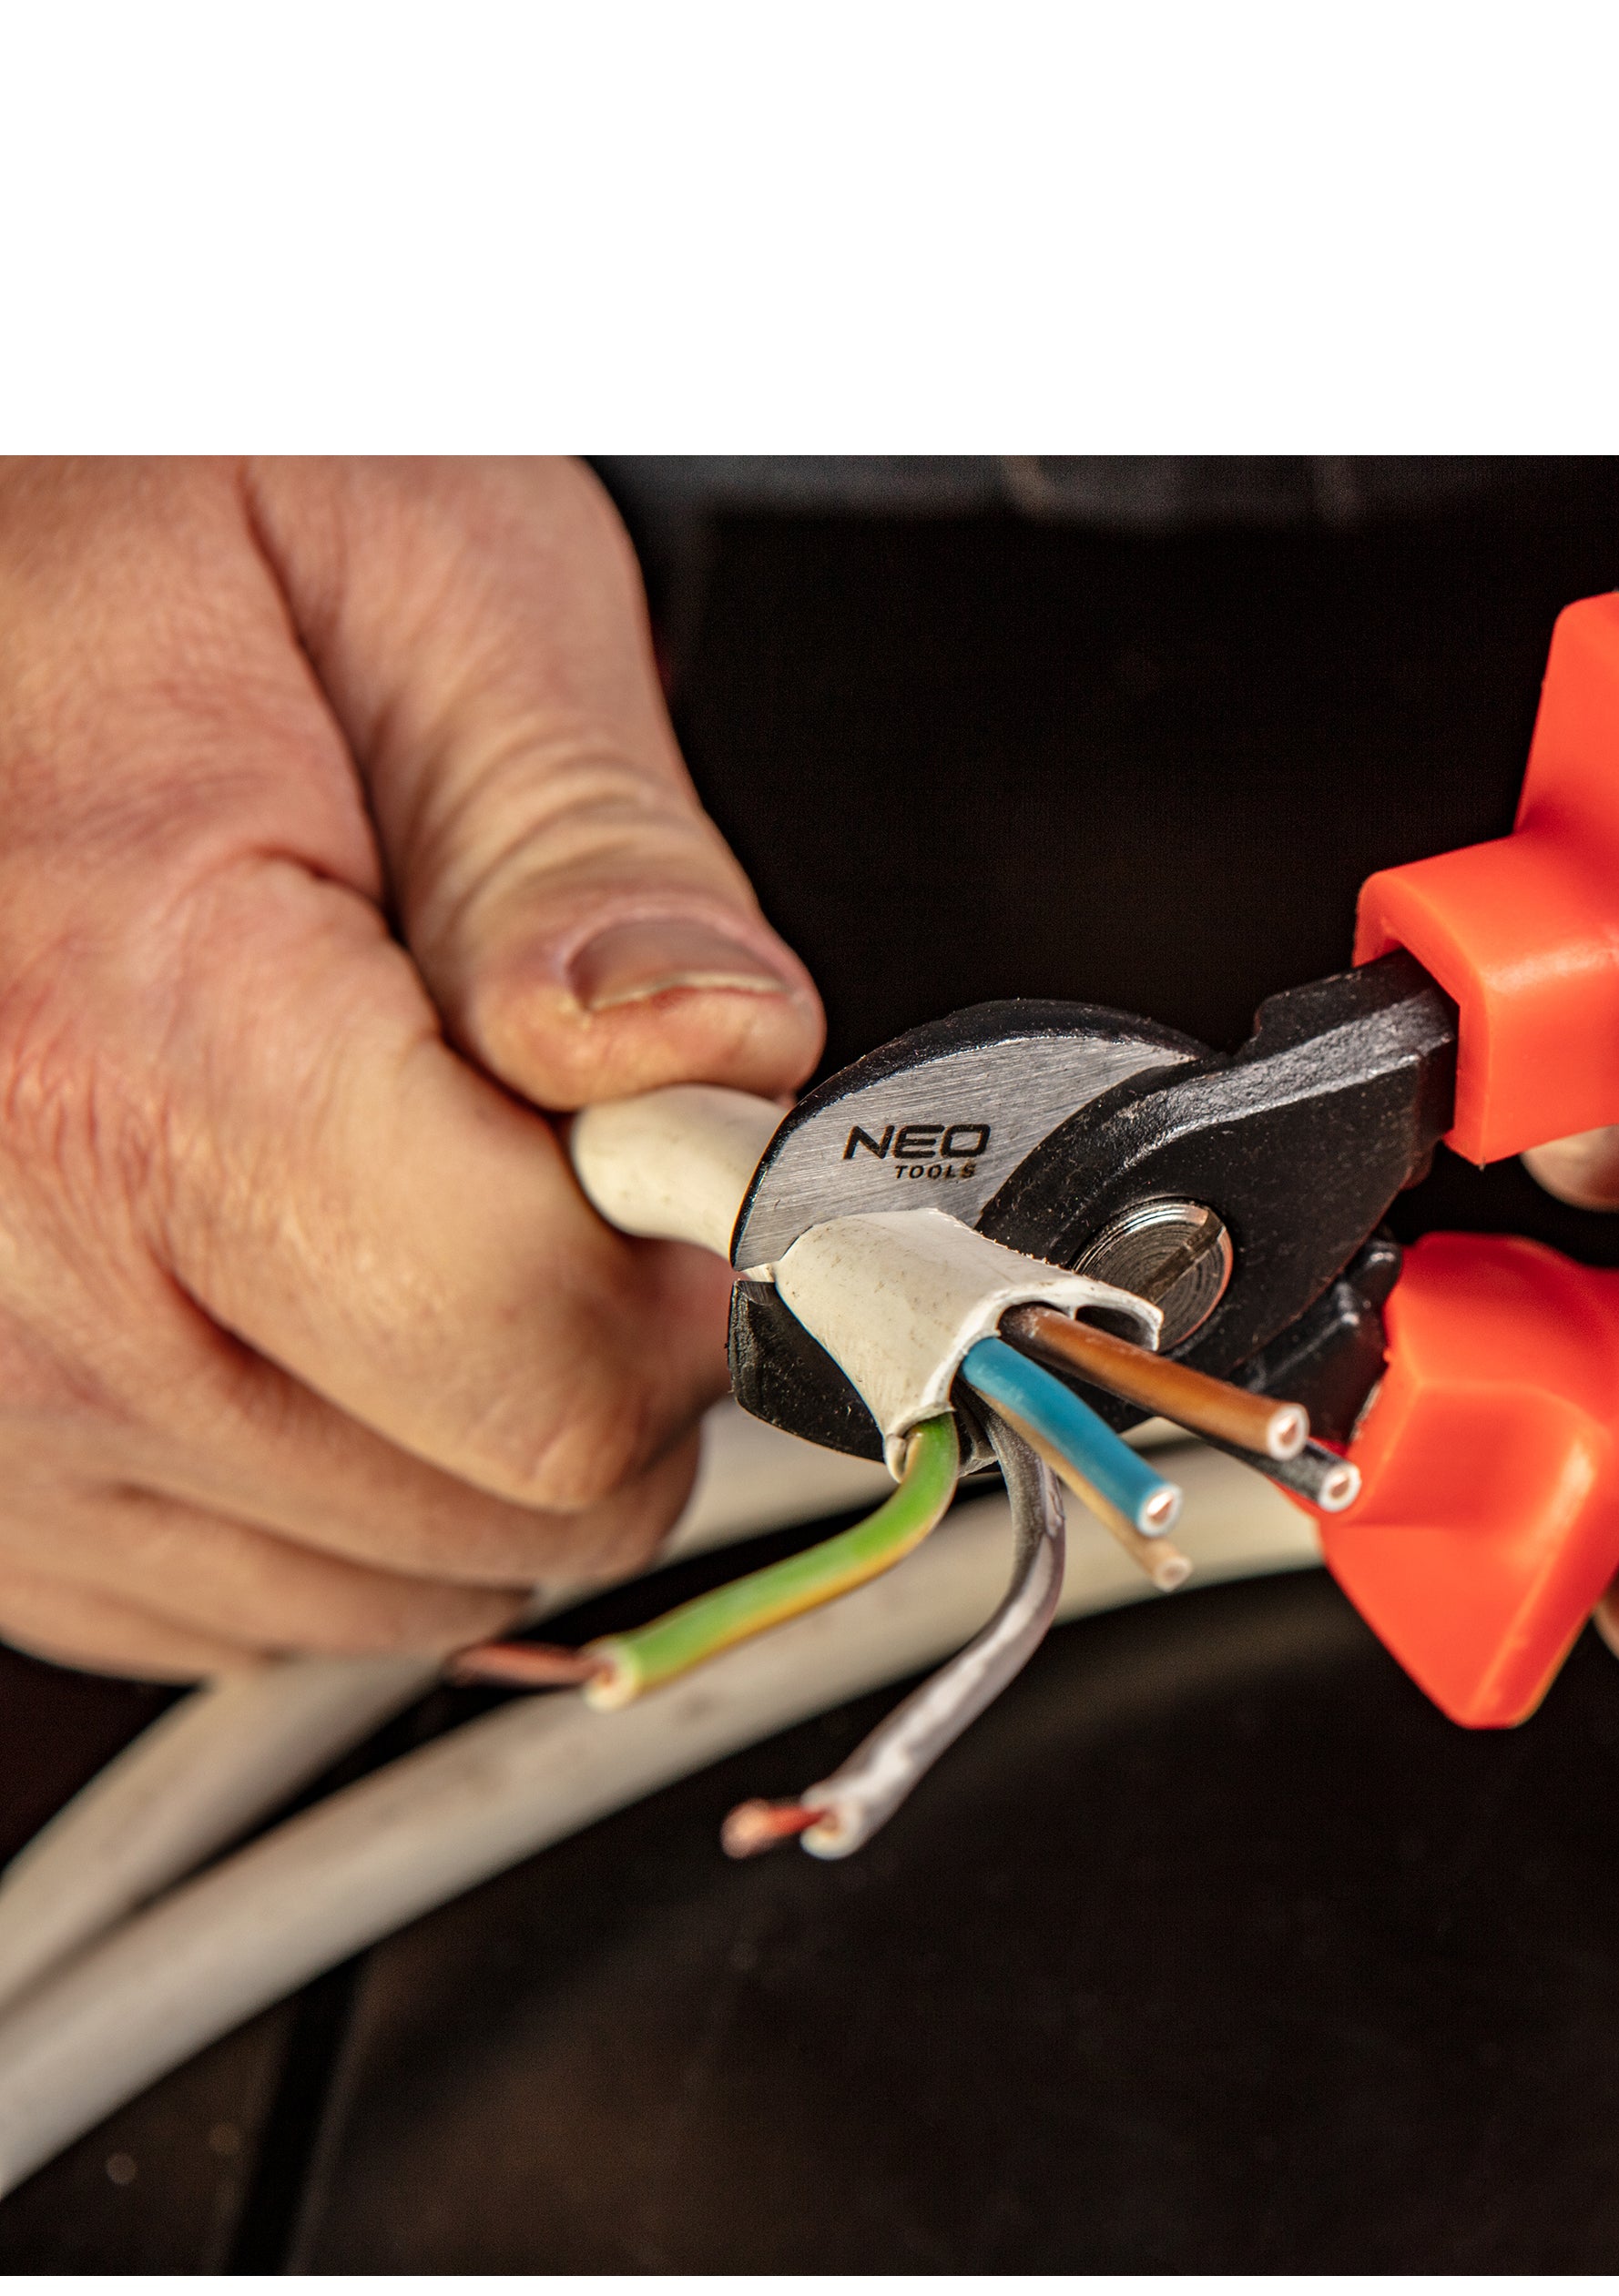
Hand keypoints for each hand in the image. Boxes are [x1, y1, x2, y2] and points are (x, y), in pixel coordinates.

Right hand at [0, 460, 822, 1677]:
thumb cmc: (145, 548)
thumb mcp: (432, 589)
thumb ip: (600, 865)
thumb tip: (723, 1074)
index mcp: (130, 1042)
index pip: (553, 1367)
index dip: (693, 1273)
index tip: (684, 1158)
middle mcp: (7, 1271)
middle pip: (499, 1502)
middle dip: (607, 1345)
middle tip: (551, 1149)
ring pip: (396, 1581)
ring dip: (483, 1423)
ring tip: (405, 1183)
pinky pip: (251, 1600)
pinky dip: (351, 1477)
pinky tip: (313, 1281)